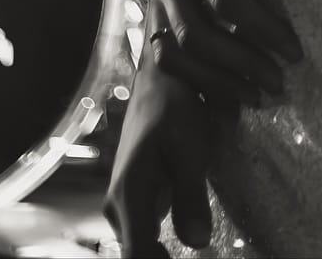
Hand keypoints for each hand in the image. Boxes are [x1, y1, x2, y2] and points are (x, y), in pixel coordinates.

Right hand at [104, 28, 212, 257]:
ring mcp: (124, 201)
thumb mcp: (190, 147)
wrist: (158, 79)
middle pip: (138, 252)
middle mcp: (118, 205)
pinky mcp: (134, 196)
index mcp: (129, 195)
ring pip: (141, 241)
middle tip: (203, 249)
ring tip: (197, 238)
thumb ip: (191, 196)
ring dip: (162, 249)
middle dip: (165, 258)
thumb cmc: (174, 107)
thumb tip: (198, 243)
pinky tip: (189, 230)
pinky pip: (145, 227)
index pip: (137, 255)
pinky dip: (162, 238)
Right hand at [148, 0, 301, 105]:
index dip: (262, 28)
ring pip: (180, 52)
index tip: (294, 50)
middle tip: (281, 82)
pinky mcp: (152, 11)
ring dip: (220, 80)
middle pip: (199, 35)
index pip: (227, 1)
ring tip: (261, 95)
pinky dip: (199, 78)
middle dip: (242, 63)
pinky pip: (168, 56)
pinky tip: (231, 91)